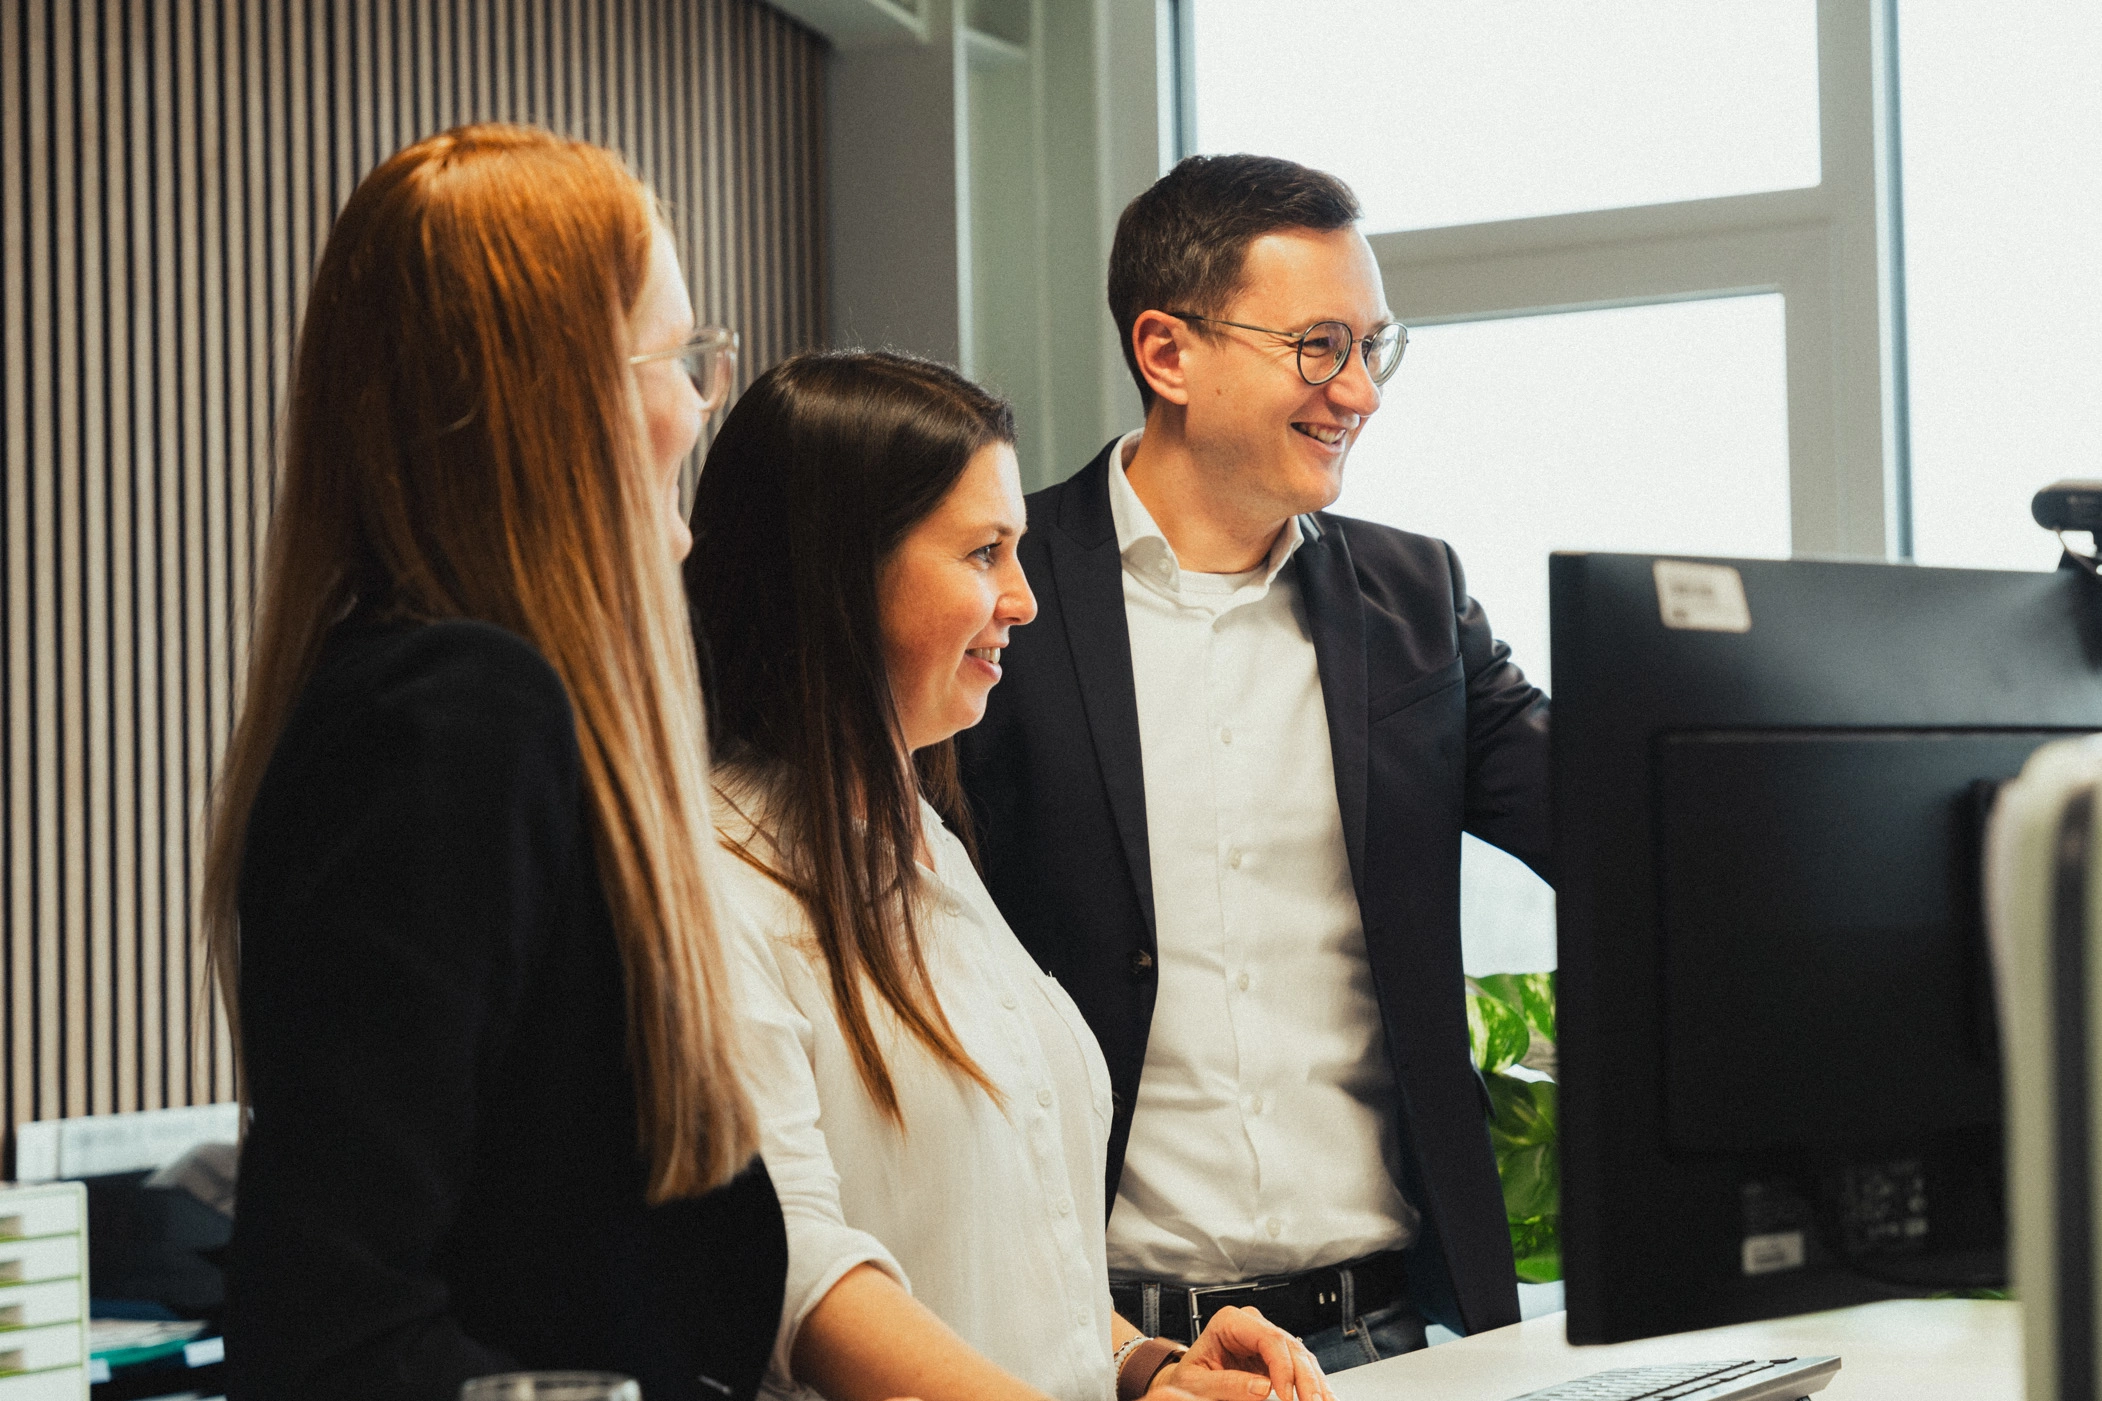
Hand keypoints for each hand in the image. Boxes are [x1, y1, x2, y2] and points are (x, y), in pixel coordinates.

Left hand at [1150, 1305, 1333, 1400]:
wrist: (1186, 1382)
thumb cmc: (1189, 1378)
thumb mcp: (1196, 1383)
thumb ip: (1225, 1384)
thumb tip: (1261, 1387)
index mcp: (1230, 1322)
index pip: (1269, 1339)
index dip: (1284, 1368)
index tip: (1287, 1396)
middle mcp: (1252, 1325)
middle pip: (1290, 1347)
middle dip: (1306, 1378)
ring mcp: (1266, 1339)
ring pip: (1301, 1356)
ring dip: (1315, 1382)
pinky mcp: (1276, 1357)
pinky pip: (1301, 1367)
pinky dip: (1313, 1384)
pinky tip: (1323, 1397)